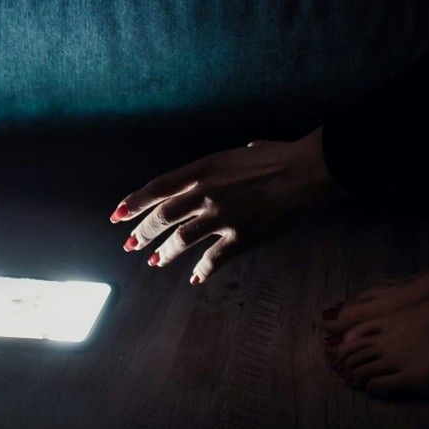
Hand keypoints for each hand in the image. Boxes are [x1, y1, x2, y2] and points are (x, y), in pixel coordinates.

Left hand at [109, 126, 345, 283]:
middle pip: (162, 216)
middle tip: (131, 243)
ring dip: (165, 253)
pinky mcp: (241, 238)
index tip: (117, 214)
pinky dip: (201, 271)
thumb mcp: (250, 149)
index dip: (134, 202)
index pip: (158, 187)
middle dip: (143, 232)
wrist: (310, 170)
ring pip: (181, 240)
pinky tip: (195, 279)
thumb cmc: (285, 155)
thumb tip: (247, 151)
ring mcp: (222, 217)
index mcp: (205, 168)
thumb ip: (237, 157)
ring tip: (155, 262)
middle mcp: (206, 193)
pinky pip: (212, 260)